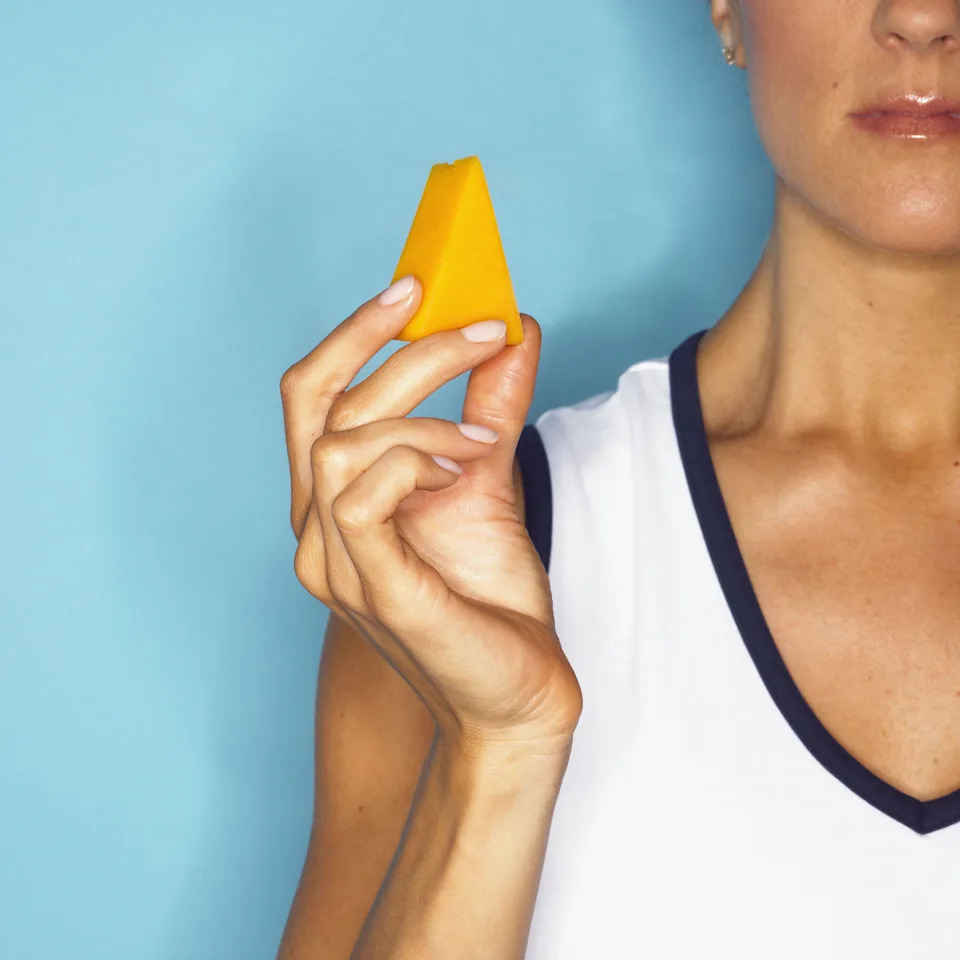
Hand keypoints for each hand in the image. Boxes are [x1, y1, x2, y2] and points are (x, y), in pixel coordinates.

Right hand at [279, 276, 581, 757]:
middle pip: (313, 401)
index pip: (310, 395)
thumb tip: (516, 331)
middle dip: (386, 344)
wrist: (517, 696)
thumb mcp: (489, 480)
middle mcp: (317, 529)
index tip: (414, 286)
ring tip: (486, 433)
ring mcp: (337, 564)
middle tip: (473, 323)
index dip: (352, 333)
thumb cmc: (491, 599)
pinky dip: (413, 460)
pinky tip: (463, 467)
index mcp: (333, 501)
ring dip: (421, 410)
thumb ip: (493, 405)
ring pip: (338, 442)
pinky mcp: (373, 590)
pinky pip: (357, 498)